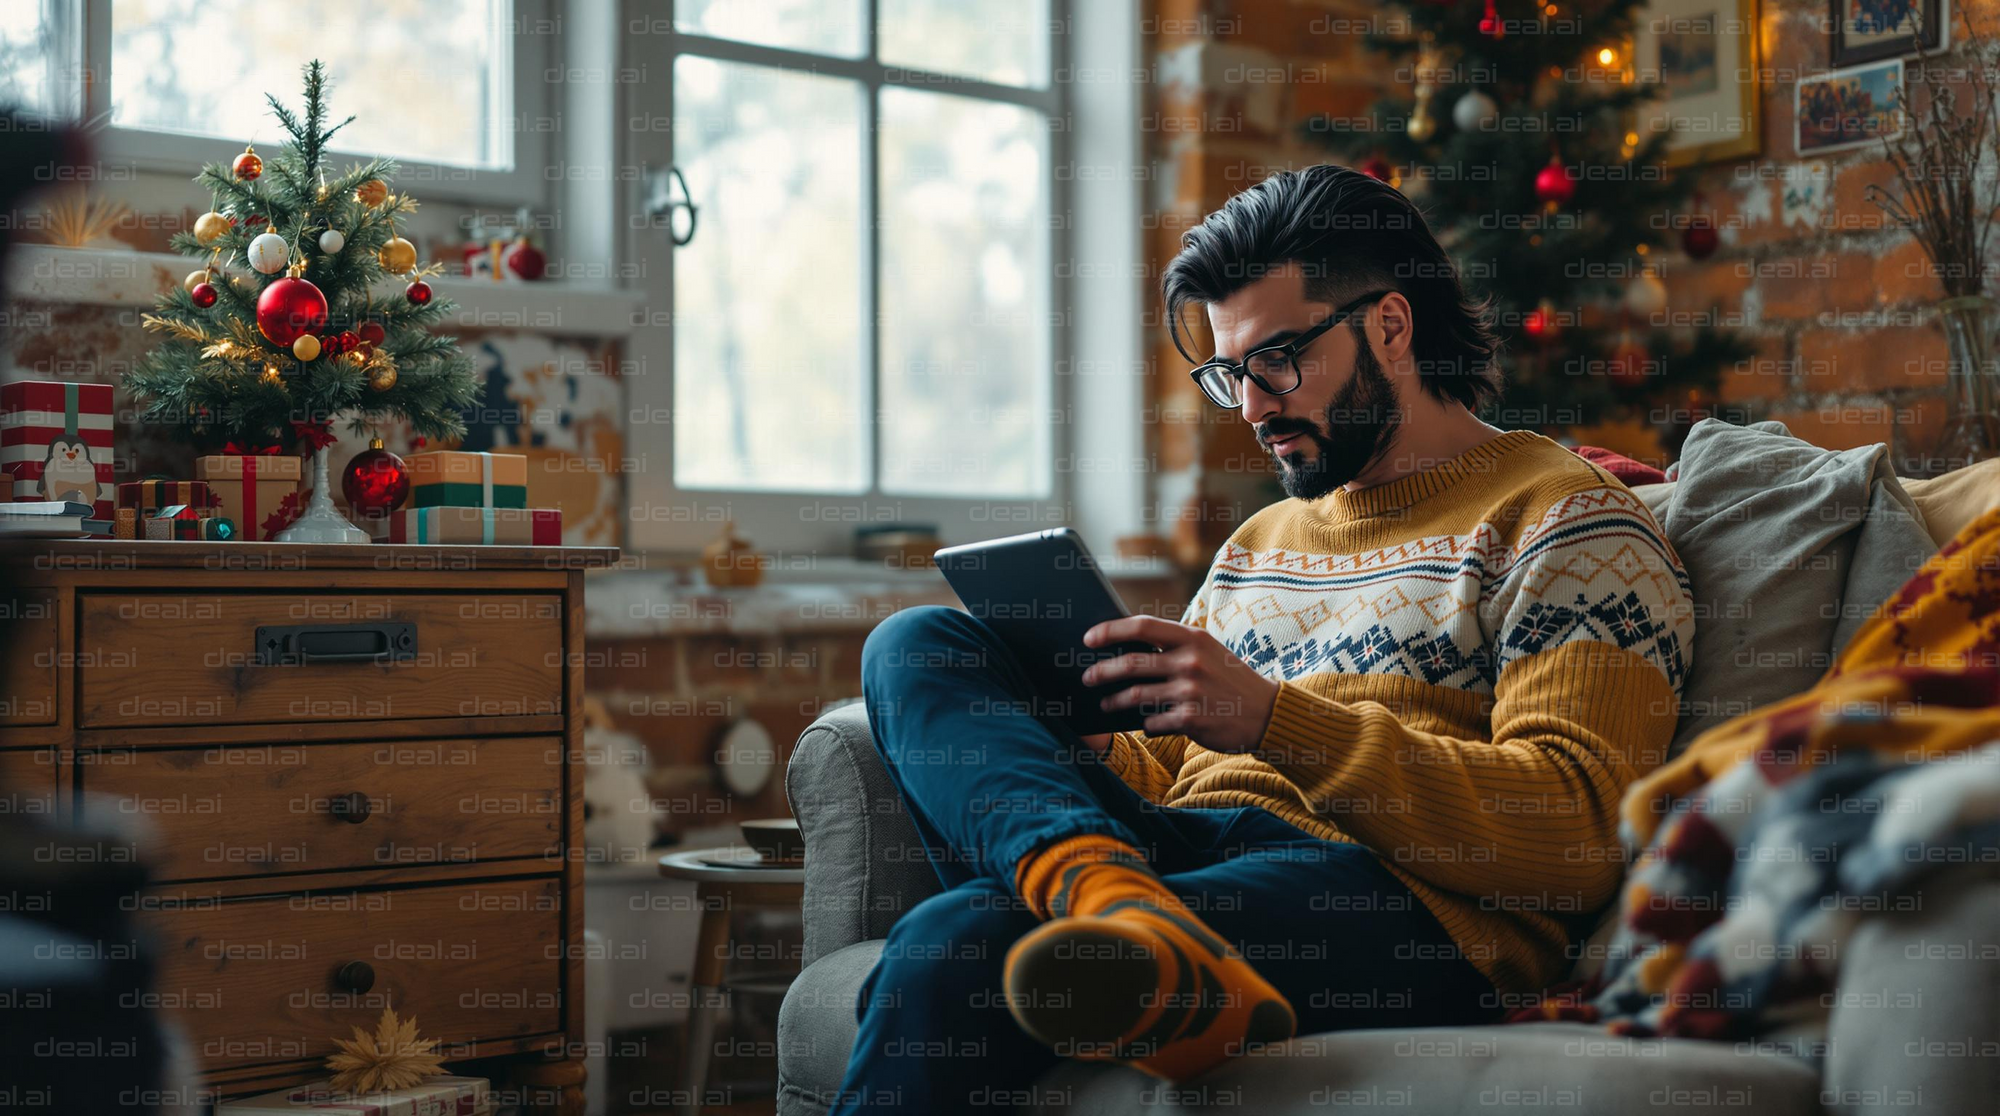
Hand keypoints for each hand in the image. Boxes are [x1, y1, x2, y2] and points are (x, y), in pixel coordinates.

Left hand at [1080, 616, 1279, 753]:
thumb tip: (1124, 651)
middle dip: (1102, 672)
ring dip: (1115, 701)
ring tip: (1105, 703)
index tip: (1088, 639)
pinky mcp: (1191, 720)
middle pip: (1131, 663)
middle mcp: (1191, 662)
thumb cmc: (1229, 680)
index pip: (1142, 627)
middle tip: (1087, 677)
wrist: (1266, 713)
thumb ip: (1174, 648)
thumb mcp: (1208, 652)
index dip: (1110, 631)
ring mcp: (1190, 692)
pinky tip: (1146, 723)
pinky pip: (1152, 722)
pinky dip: (1146, 723)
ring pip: (1135, 695)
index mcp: (1193, 638)